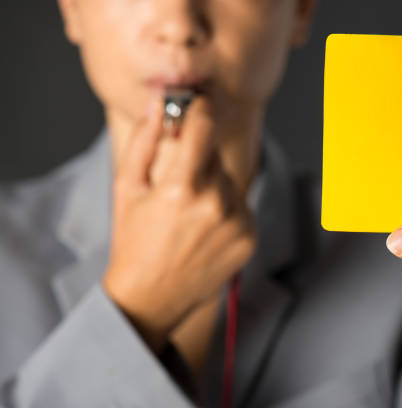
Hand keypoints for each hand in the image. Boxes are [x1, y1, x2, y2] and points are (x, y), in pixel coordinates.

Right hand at [103, 97, 255, 351]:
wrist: (151, 298)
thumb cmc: (133, 243)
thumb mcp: (127, 189)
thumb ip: (144, 142)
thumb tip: (159, 106)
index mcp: (182, 188)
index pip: (204, 126)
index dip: (200, 109)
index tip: (198, 104)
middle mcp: (216, 204)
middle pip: (215, 156)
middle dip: (197, 160)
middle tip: (178, 185)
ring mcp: (237, 223)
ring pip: (229, 182)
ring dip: (213, 187)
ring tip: (189, 215)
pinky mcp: (250, 238)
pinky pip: (241, 206)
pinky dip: (226, 210)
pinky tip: (204, 230)